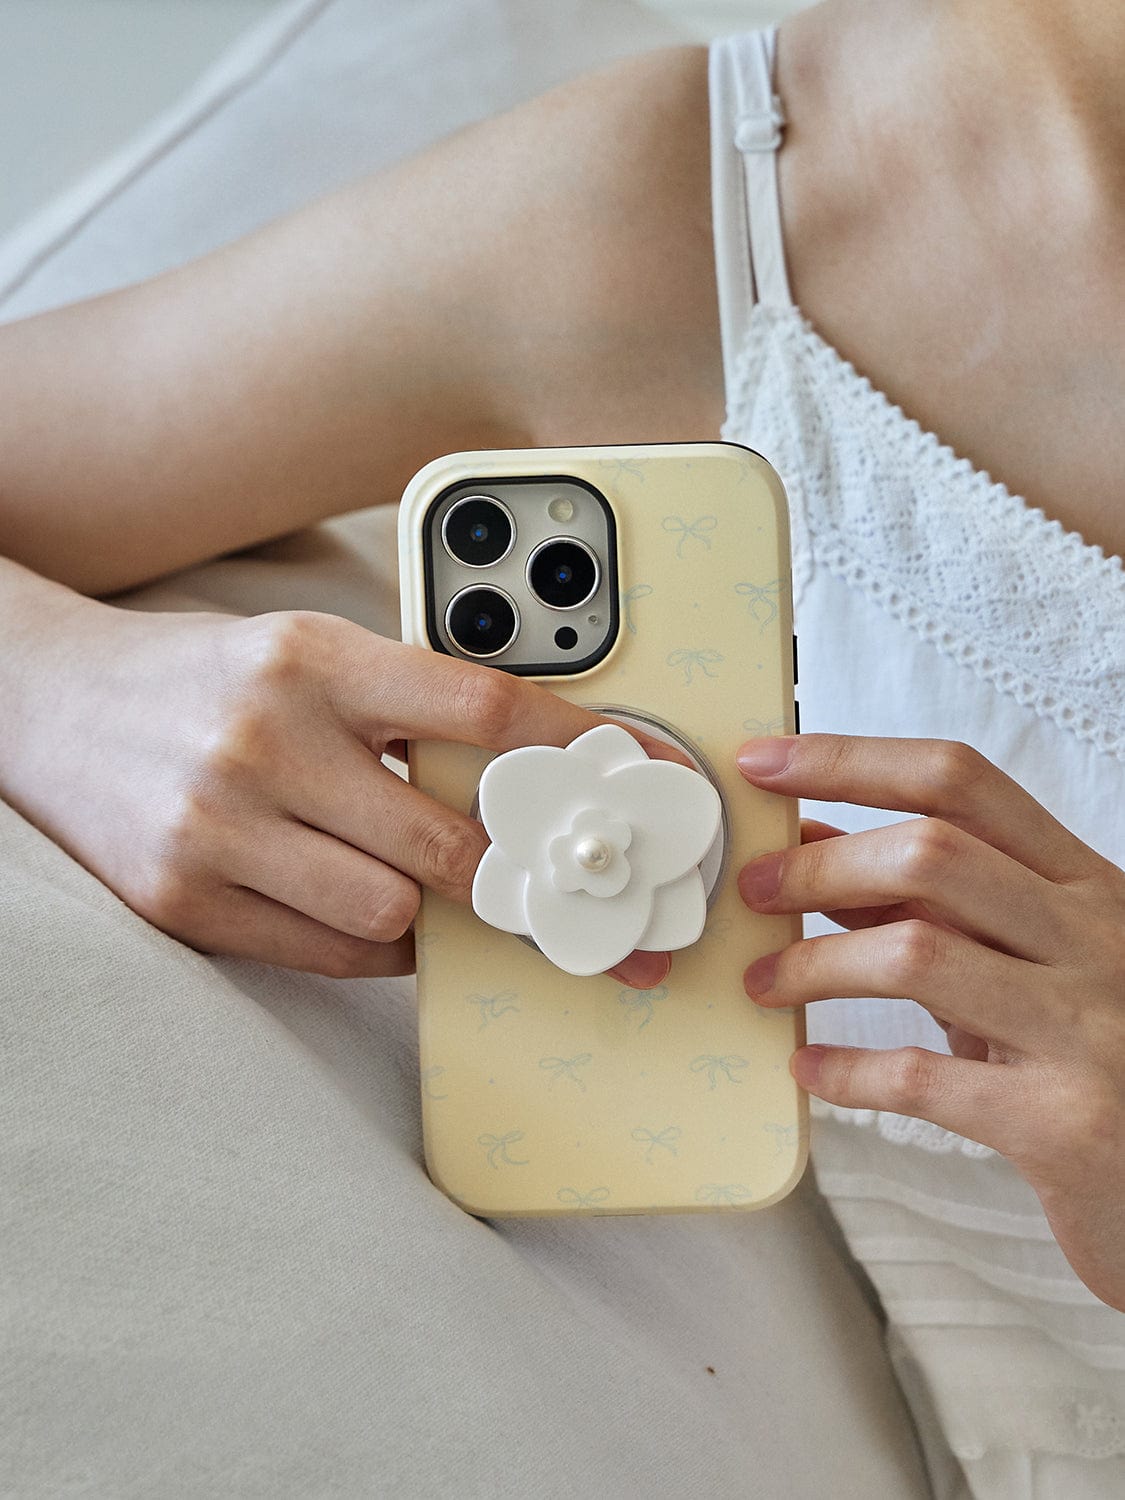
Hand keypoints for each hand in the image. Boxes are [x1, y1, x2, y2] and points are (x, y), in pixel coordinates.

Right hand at [0, 600, 669, 986]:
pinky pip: (325, 952)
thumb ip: (406, 700)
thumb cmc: (207, 678)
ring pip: (390, 909)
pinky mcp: (184, 900)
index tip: (632, 775)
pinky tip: (373, 911)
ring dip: (435, 913)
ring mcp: (219, 827)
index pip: (480, 709)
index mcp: (313, 658)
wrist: (51, 705)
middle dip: (517, 870)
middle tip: (561, 878)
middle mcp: (267, 739)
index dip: (576, 750)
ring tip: (437, 887)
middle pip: (446, 837)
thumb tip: (531, 766)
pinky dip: (372, 943)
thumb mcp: (306, 651)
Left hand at [735, 732, 1124, 1311]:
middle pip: (931, 853)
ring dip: (816, 963)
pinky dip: (847, 1069)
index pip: (961, 781)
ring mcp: (1088, 1028)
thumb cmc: (1098, 1057)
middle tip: (754, 891)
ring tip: (764, 981)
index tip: (764, 762)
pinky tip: (809, 1068)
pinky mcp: (1065, 1123)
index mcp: (1086, 885)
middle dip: (819, 866)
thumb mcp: (1030, 961)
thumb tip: (812, 845)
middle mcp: (1096, 938)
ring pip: (918, 952)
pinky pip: (923, 1078)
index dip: (849, 760)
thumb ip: (937, 904)